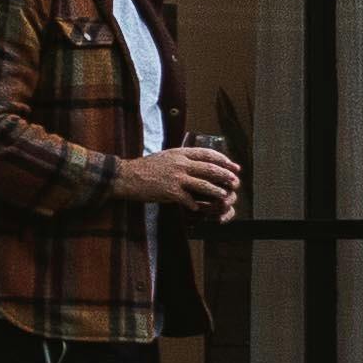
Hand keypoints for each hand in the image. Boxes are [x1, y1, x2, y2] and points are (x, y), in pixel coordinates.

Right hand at [130, 143, 244, 220]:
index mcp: (180, 153)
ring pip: (203, 184)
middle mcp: (180, 163)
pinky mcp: (170, 191)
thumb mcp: (166, 156)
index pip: (208, 154)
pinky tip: (198, 209)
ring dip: (216, 191)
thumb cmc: (146, 167)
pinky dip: (195, 205)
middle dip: (225, 175)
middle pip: (209, 168)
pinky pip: (188, 200)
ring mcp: (175, 177)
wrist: (127, 176)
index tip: (233, 166)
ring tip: (224, 196)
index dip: (223, 160)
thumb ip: (183, 158)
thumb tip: (200, 163)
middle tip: (235, 181)